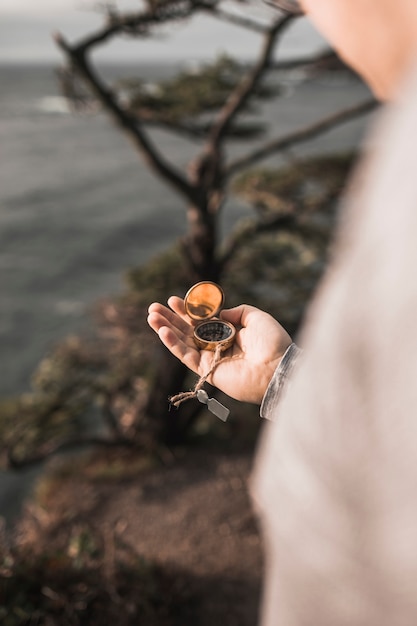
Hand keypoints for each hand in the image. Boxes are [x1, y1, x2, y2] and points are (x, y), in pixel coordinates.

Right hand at [147, 296, 291, 403]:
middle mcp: (217, 346)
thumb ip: (238, 312)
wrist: (277, 368)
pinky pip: (186, 356)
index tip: (173, 300)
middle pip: (187, 331)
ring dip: (165, 330)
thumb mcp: (257, 317)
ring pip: (182, 343)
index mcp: (229, 333)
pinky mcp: (207, 371)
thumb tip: (221, 313)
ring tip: (151, 317)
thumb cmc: (273, 343)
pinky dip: (173, 345)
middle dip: (170, 319)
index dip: (187, 311)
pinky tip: (163, 332)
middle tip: (153, 308)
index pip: (202, 321)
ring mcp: (211, 359)